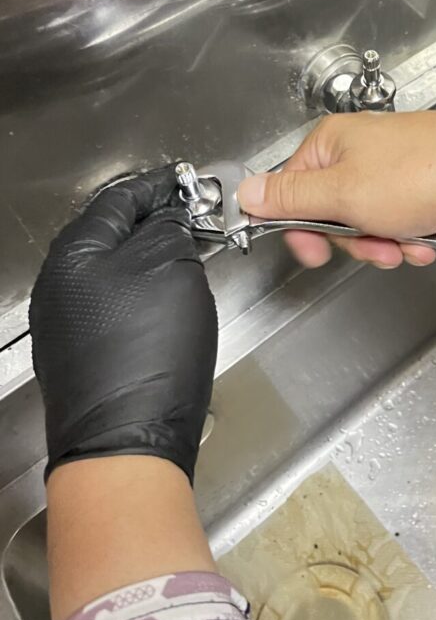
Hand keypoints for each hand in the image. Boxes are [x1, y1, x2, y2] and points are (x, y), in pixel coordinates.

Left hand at [30, 166, 216, 483]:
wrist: (126, 438)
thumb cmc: (149, 350)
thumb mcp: (172, 266)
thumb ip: (169, 227)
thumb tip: (168, 217)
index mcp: (74, 252)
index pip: (121, 198)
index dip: (160, 185)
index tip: (186, 181)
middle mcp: (59, 283)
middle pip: (111, 233)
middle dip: (153, 221)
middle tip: (193, 215)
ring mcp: (65, 320)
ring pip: (111, 268)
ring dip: (147, 256)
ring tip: (187, 255)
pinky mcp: (79, 352)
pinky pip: (112, 301)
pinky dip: (140, 289)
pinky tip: (166, 298)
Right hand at [238, 109, 435, 269]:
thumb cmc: (424, 174)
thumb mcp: (344, 194)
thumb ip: (291, 198)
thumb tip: (245, 192)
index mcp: (331, 144)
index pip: (291, 192)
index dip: (301, 229)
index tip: (316, 253)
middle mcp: (359, 149)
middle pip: (331, 210)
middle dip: (353, 239)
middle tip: (376, 247)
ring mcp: (393, 165)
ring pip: (367, 219)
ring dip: (384, 242)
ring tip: (408, 246)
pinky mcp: (422, 181)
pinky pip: (400, 218)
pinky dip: (410, 235)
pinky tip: (428, 241)